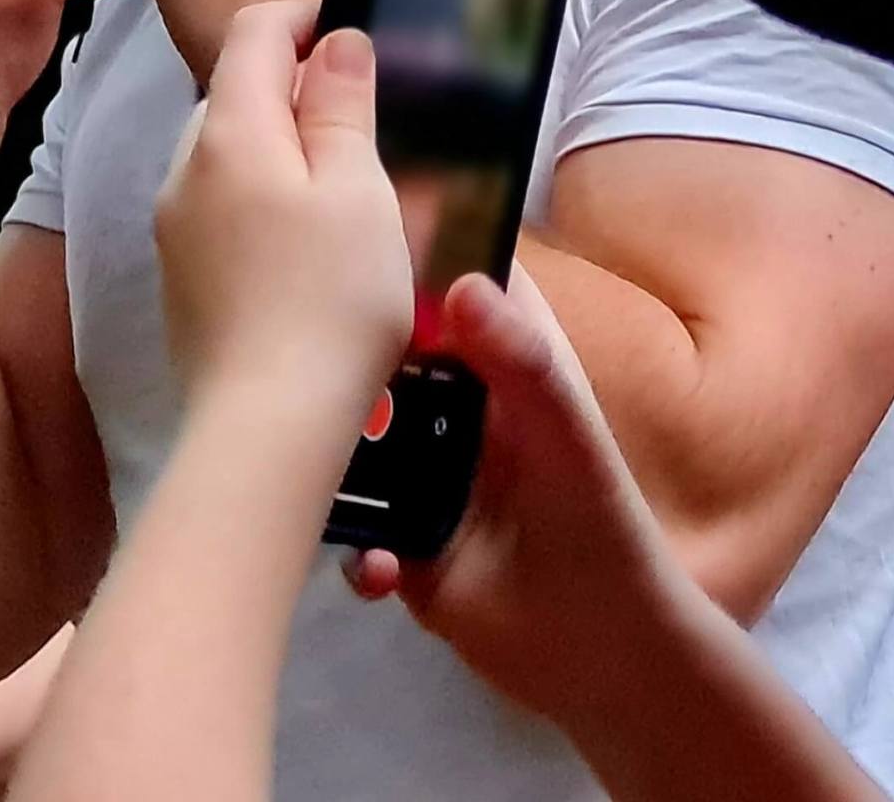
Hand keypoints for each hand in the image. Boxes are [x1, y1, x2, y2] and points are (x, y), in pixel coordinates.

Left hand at [154, 3, 413, 445]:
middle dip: (299, 89)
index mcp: (227, 131)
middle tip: (370, 123)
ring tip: (350, 192)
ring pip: (230, 154)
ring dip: (285, 150)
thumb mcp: (360, 187)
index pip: (253, 32)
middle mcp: (184, 169)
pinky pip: (223, 209)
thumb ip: (343, 105)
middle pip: (238, 92)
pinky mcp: (182, 278)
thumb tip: (335, 42)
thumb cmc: (328, 300)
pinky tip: (312, 248)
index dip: (307, 19)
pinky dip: (267, 202)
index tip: (359, 40)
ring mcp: (174, 228)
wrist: (266, 428)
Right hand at [349, 271, 692, 725]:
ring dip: (336, 467)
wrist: (604, 653)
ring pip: (356, 449)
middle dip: (340, 368)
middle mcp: (459, 412)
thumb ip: (521, 361)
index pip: (451, 288)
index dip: (405, 257)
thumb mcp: (566, 434)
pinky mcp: (406, 547)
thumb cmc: (600, 523)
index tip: (343, 241)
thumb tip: (462, 284)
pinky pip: (357, 535)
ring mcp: (427, 480)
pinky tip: (380, 569)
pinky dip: (358, 552)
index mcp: (504, 367)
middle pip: (384, 364)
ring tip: (316, 475)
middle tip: (290, 371)